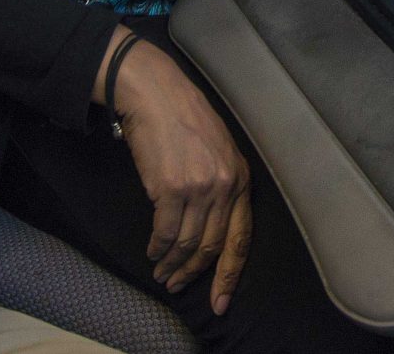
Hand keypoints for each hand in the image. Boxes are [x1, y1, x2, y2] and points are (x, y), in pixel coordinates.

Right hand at [109, 35, 252, 314]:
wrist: (156, 93)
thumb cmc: (184, 118)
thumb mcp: (218, 150)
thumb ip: (221, 185)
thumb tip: (210, 226)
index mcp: (241, 178)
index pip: (241, 238)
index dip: (230, 274)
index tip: (221, 301)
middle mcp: (225, 186)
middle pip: (212, 246)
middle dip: (195, 274)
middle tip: (178, 287)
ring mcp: (199, 188)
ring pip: (187, 244)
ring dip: (172, 264)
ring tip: (162, 273)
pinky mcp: (171, 188)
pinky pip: (165, 232)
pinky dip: (157, 248)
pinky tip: (152, 252)